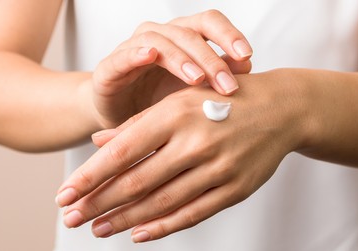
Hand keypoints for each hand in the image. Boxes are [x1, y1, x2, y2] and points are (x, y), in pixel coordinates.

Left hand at [56, 69, 311, 241]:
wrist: (280, 110)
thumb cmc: (222, 101)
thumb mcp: (179, 100)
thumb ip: (139, 124)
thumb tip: (99, 142)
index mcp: (177, 114)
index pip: (122, 151)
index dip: (89, 176)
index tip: (65, 194)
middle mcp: (196, 142)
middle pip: (137, 181)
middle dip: (99, 203)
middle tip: (72, 217)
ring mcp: (219, 168)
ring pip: (162, 202)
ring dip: (125, 219)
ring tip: (98, 228)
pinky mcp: (235, 188)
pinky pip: (193, 213)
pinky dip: (163, 226)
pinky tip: (139, 233)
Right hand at [87, 10, 251, 128]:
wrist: (121, 119)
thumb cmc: (159, 102)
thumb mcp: (193, 91)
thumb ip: (216, 75)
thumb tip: (247, 65)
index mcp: (182, 38)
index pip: (208, 24)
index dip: (228, 35)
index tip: (247, 57)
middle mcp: (159, 37)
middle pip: (188, 33)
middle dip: (210, 58)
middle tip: (227, 86)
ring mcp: (133, 49)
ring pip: (159, 41)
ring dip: (181, 59)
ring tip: (196, 79)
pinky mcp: (110, 67)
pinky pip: (124, 55)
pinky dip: (137, 53)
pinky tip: (150, 56)